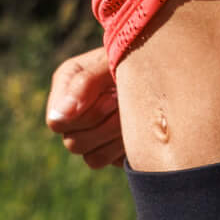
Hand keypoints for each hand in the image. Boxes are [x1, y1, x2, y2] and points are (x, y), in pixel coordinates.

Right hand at [45, 45, 125, 168]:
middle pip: (72, 142)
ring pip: (87, 155)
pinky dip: (119, 149)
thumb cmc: (137, 59)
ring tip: (130, 115)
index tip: (111, 99)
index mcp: (67, 83)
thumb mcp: (112, 63)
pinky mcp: (104, 148)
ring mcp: (87, 132)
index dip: (82, 117)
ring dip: (113, 136)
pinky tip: (134, 130)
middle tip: (124, 104)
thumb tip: (58, 117)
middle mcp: (72, 111)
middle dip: (103, 125)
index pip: (57, 120)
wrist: (163, 70)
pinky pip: (102, 160)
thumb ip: (84, 84)